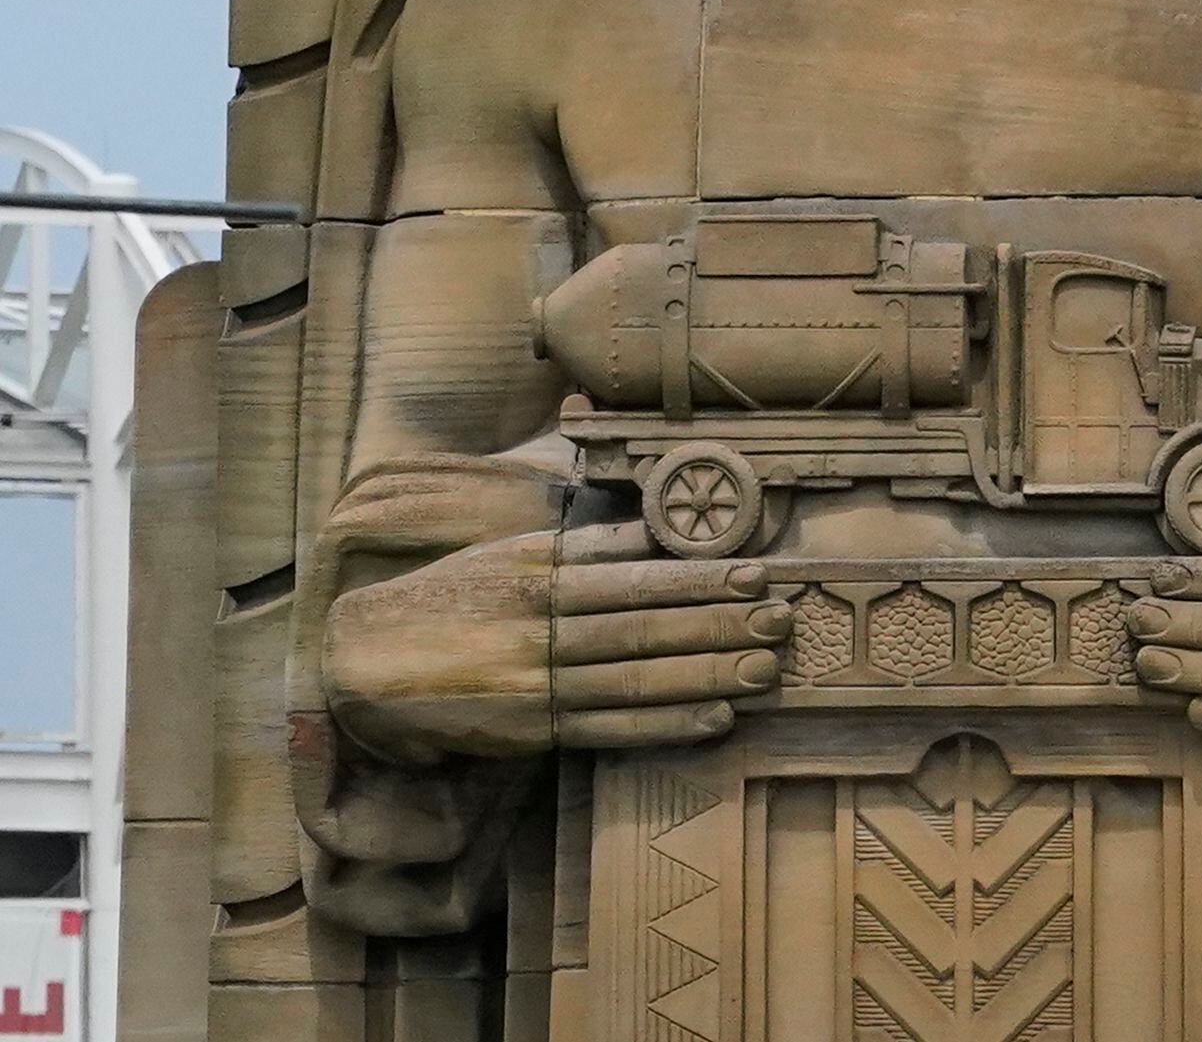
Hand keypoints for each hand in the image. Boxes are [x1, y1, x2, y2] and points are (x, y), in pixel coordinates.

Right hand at [327, 522, 791, 759]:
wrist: (365, 662)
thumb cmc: (453, 597)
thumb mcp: (509, 553)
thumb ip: (584, 541)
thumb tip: (655, 525)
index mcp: (538, 575)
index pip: (634, 576)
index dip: (700, 577)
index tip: (755, 573)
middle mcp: (539, 628)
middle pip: (645, 628)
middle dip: (719, 625)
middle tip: (781, 620)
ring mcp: (536, 683)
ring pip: (635, 679)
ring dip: (707, 676)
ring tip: (765, 670)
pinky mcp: (531, 730)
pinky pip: (609, 728)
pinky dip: (665, 725)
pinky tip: (714, 718)